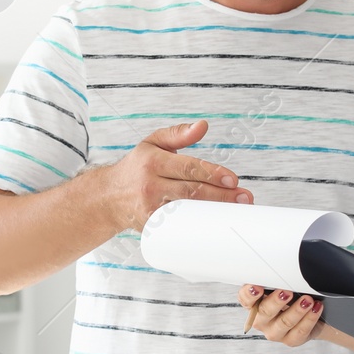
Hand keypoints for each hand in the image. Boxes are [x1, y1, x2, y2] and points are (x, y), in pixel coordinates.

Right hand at [101, 120, 252, 232]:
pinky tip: (216, 227)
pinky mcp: (151, 227)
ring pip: (187, 212)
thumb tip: (204, 125)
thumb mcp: (153, 143)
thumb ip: (179, 133)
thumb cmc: (137, 166)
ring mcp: (150, 209)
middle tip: (244, 197)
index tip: (233, 179)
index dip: (212, 173)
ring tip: (237, 212)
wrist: (108, 197)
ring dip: (214, 213)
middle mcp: (150, 185)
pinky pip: (179, 228)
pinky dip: (198, 228)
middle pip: (191, 191)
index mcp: (153, 161)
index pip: (187, 167)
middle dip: (221, 195)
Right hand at [239, 285, 323, 346]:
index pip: (245, 300)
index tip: (257, 287)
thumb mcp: (282, 288)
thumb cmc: (292, 298)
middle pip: (265, 312)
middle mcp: (262, 320)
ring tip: (308, 300)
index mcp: (255, 305)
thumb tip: (283, 269)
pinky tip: (316, 308)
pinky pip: (300, 331)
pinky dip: (309, 318)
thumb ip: (277, 282)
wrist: (310, 316)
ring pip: (285, 322)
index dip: (249, 294)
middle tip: (287, 291)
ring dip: (297, 310)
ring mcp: (275, 332)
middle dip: (276, 301)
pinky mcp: (291, 340)